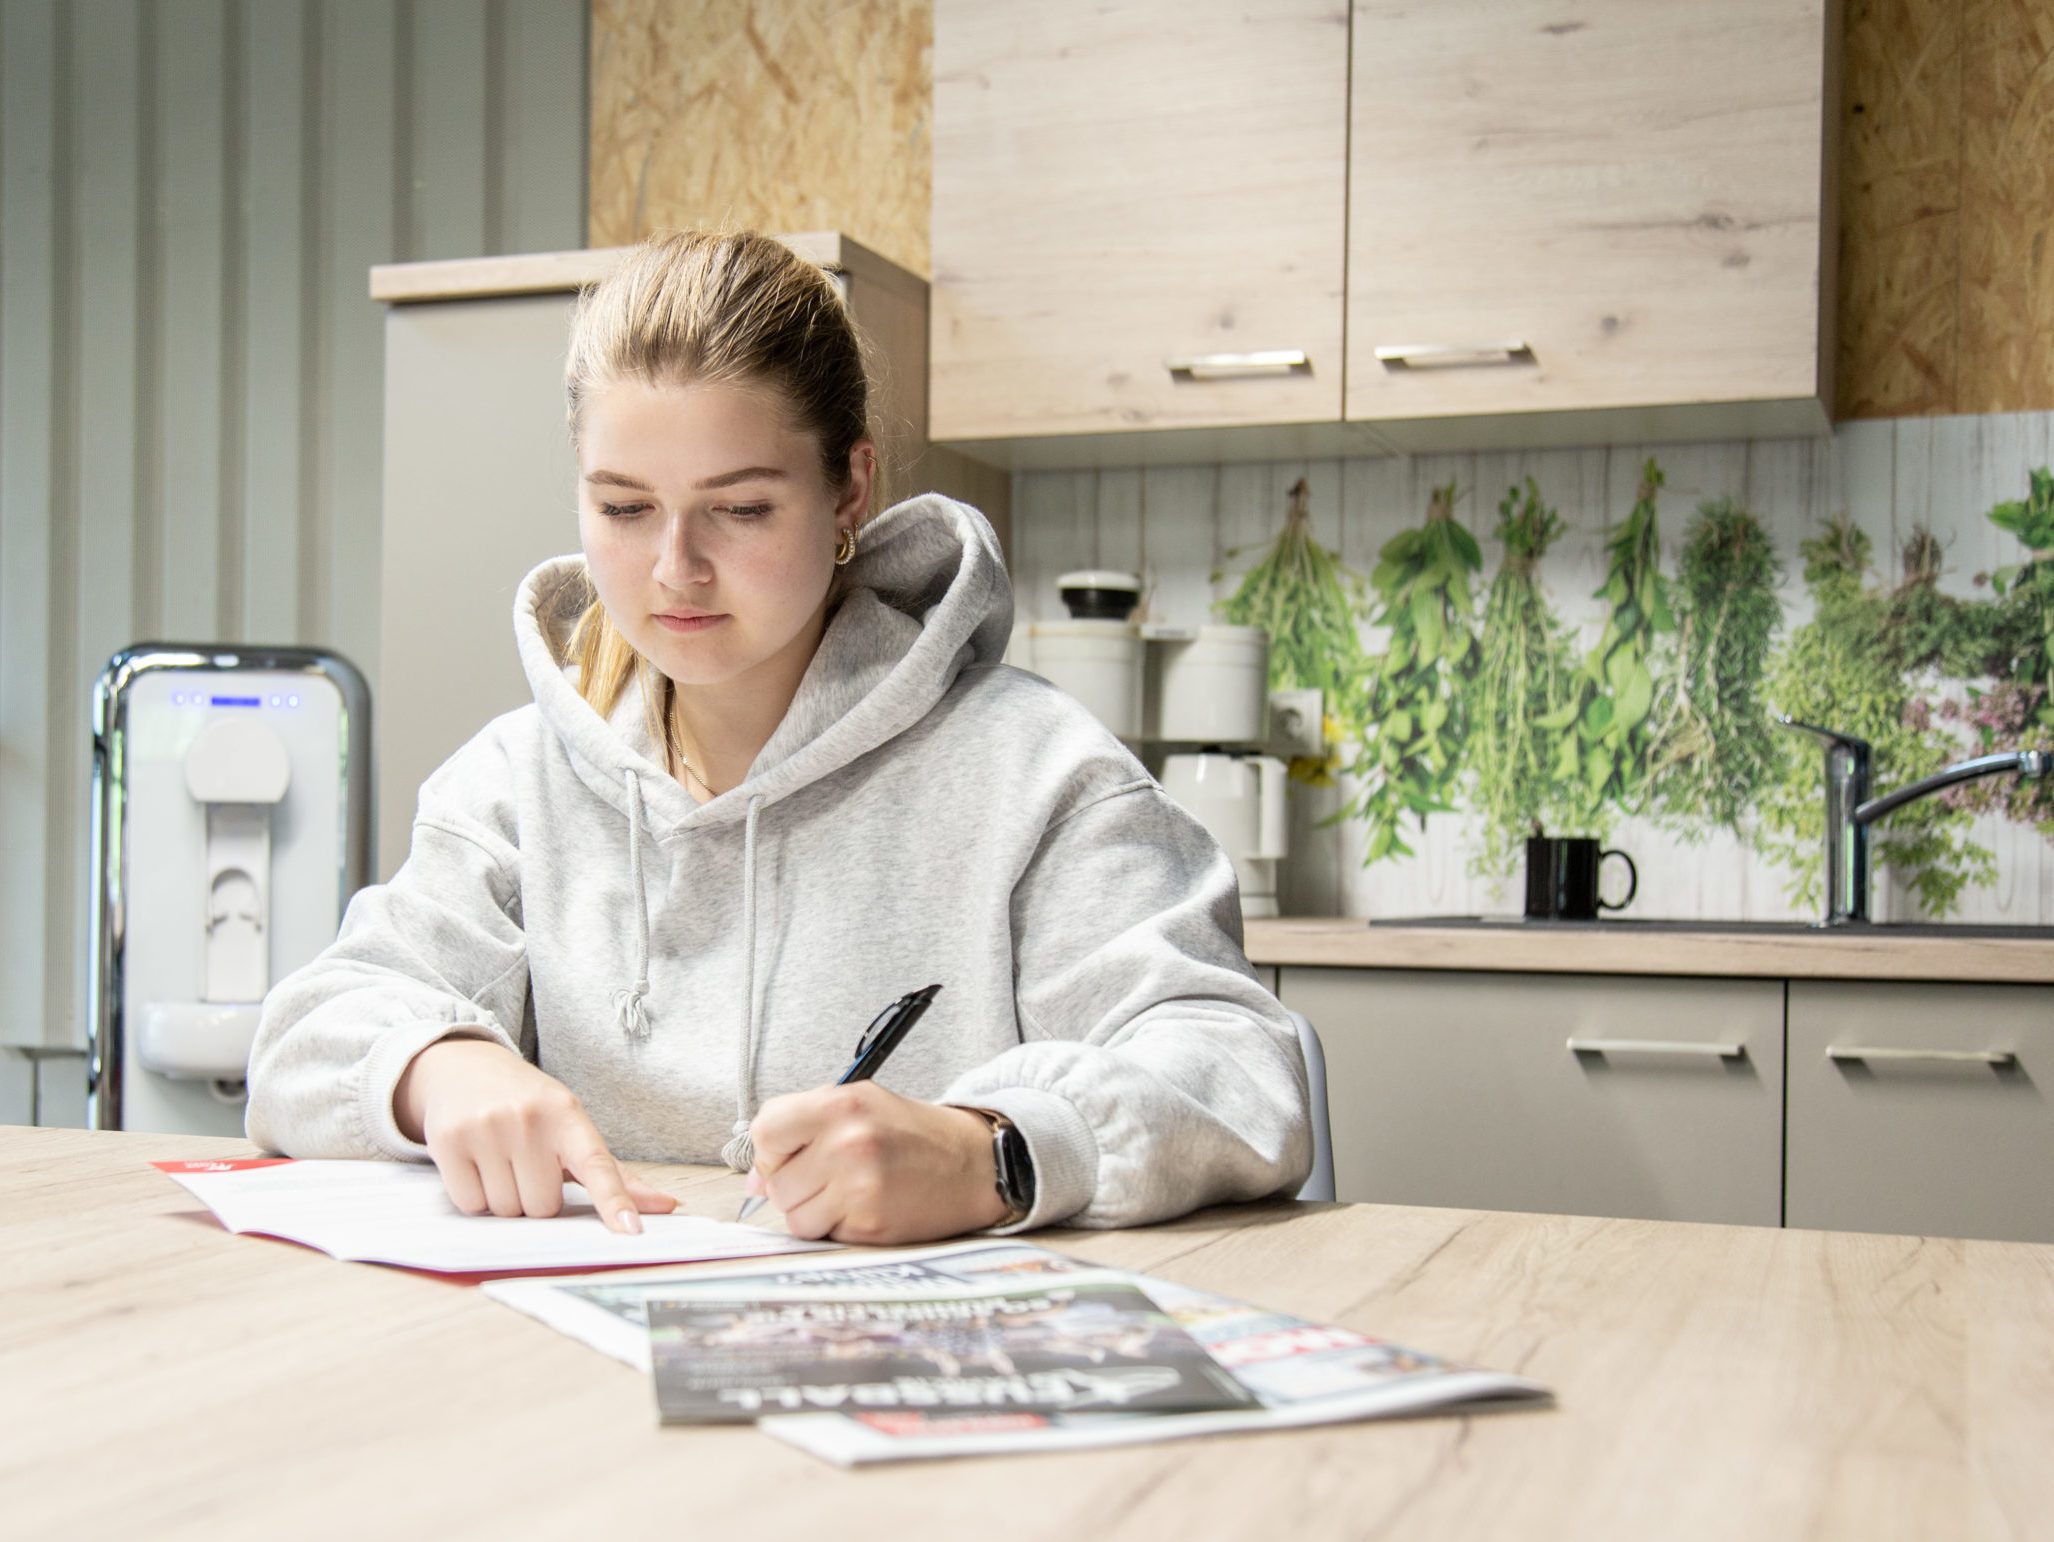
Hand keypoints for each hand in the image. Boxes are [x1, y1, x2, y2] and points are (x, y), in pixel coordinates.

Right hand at [393, 1038, 677, 1233]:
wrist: (465, 1069)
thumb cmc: (529, 1107)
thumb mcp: (572, 1128)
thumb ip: (615, 1174)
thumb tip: (666, 1206)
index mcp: (569, 1116)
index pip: (598, 1166)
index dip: (615, 1202)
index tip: (631, 1231)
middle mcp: (530, 1119)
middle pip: (542, 1207)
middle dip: (535, 1197)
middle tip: (525, 1163)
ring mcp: (488, 1127)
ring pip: (506, 1210)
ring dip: (504, 1198)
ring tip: (499, 1160)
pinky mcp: (449, 1140)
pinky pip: (470, 1203)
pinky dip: (473, 1196)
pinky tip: (474, 1164)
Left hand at [745, 1082, 1007, 1244]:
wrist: (974, 1163)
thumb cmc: (913, 1133)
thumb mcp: (861, 1103)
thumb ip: (803, 1126)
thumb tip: (753, 1176)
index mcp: (842, 1105)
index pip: (765, 1131)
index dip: (770, 1149)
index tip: (787, 1153)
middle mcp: (848, 1145)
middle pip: (777, 1183)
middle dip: (794, 1184)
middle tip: (829, 1173)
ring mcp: (860, 1189)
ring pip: (795, 1217)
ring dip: (813, 1210)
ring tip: (848, 1191)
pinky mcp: (871, 1225)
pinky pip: (824, 1236)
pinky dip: (837, 1227)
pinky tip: (865, 1207)